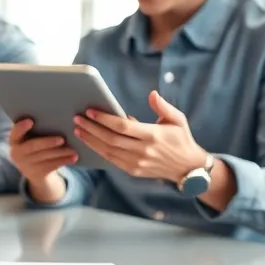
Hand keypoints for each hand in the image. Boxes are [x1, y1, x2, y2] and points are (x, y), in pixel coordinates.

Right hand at [8, 119, 75, 202]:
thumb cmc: (34, 146)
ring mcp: (26, 165)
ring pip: (45, 157)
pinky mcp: (37, 173)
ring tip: (73, 149)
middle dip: (47, 142)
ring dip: (60, 153)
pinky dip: (64, 161)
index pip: (15, 133)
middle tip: (61, 139)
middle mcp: (17, 154)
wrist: (33, 170)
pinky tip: (73, 157)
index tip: (30, 121)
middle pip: (32, 147)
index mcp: (14, 141)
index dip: (21, 127)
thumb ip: (36, 129)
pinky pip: (52, 166)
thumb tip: (54, 116)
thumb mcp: (29, 139)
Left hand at [73, 91, 206, 181]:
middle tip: (77, 119)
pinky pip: (111, 160)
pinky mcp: (133, 170)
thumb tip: (152, 93)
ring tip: (78, 130)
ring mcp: (137, 163)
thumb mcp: (177, 119)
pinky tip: (89, 142)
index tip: (90, 111)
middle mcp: (143, 150)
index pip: (122, 126)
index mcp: (153, 135)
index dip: (104, 119)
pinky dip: (98, 151)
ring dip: (91, 140)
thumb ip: (163, 106)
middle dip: (91, 128)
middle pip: (111, 139)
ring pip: (108, 151)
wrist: (187, 167)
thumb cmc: (181, 139)